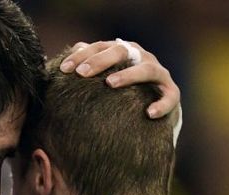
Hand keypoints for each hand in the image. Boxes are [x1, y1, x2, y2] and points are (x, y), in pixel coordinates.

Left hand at [59, 40, 179, 118]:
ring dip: (129, 75)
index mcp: (120, 51)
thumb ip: (83, 69)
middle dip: (100, 60)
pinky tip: (149, 114)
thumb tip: (57, 66)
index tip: (64, 70)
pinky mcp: (171, 91)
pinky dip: (162, 104)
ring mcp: (157, 72)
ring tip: (110, 84)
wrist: (149, 103)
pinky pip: (170, 96)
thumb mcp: (100, 78)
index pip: (98, 46)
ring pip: (147, 69)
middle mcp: (140, 57)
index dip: (81, 56)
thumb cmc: (116, 90)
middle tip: (82, 73)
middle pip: (121, 51)